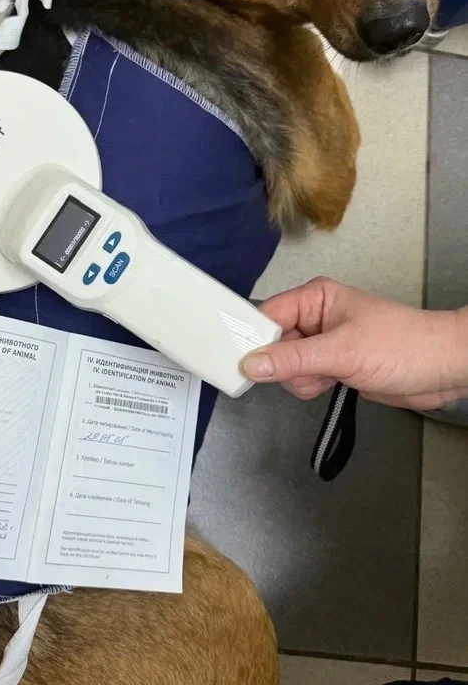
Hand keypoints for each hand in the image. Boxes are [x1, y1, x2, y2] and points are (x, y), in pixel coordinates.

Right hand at [242, 277, 467, 409]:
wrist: (443, 369)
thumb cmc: (405, 345)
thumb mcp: (342, 352)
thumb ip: (293, 359)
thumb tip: (252, 363)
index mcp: (315, 298)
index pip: (267, 316)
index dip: (253, 339)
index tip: (240, 361)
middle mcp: (315, 317)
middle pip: (272, 343)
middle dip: (283, 364)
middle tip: (307, 370)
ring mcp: (323, 342)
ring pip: (285, 365)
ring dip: (301, 379)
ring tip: (330, 376)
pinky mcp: (332, 365)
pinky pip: (302, 378)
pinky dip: (310, 386)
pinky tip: (334, 384)